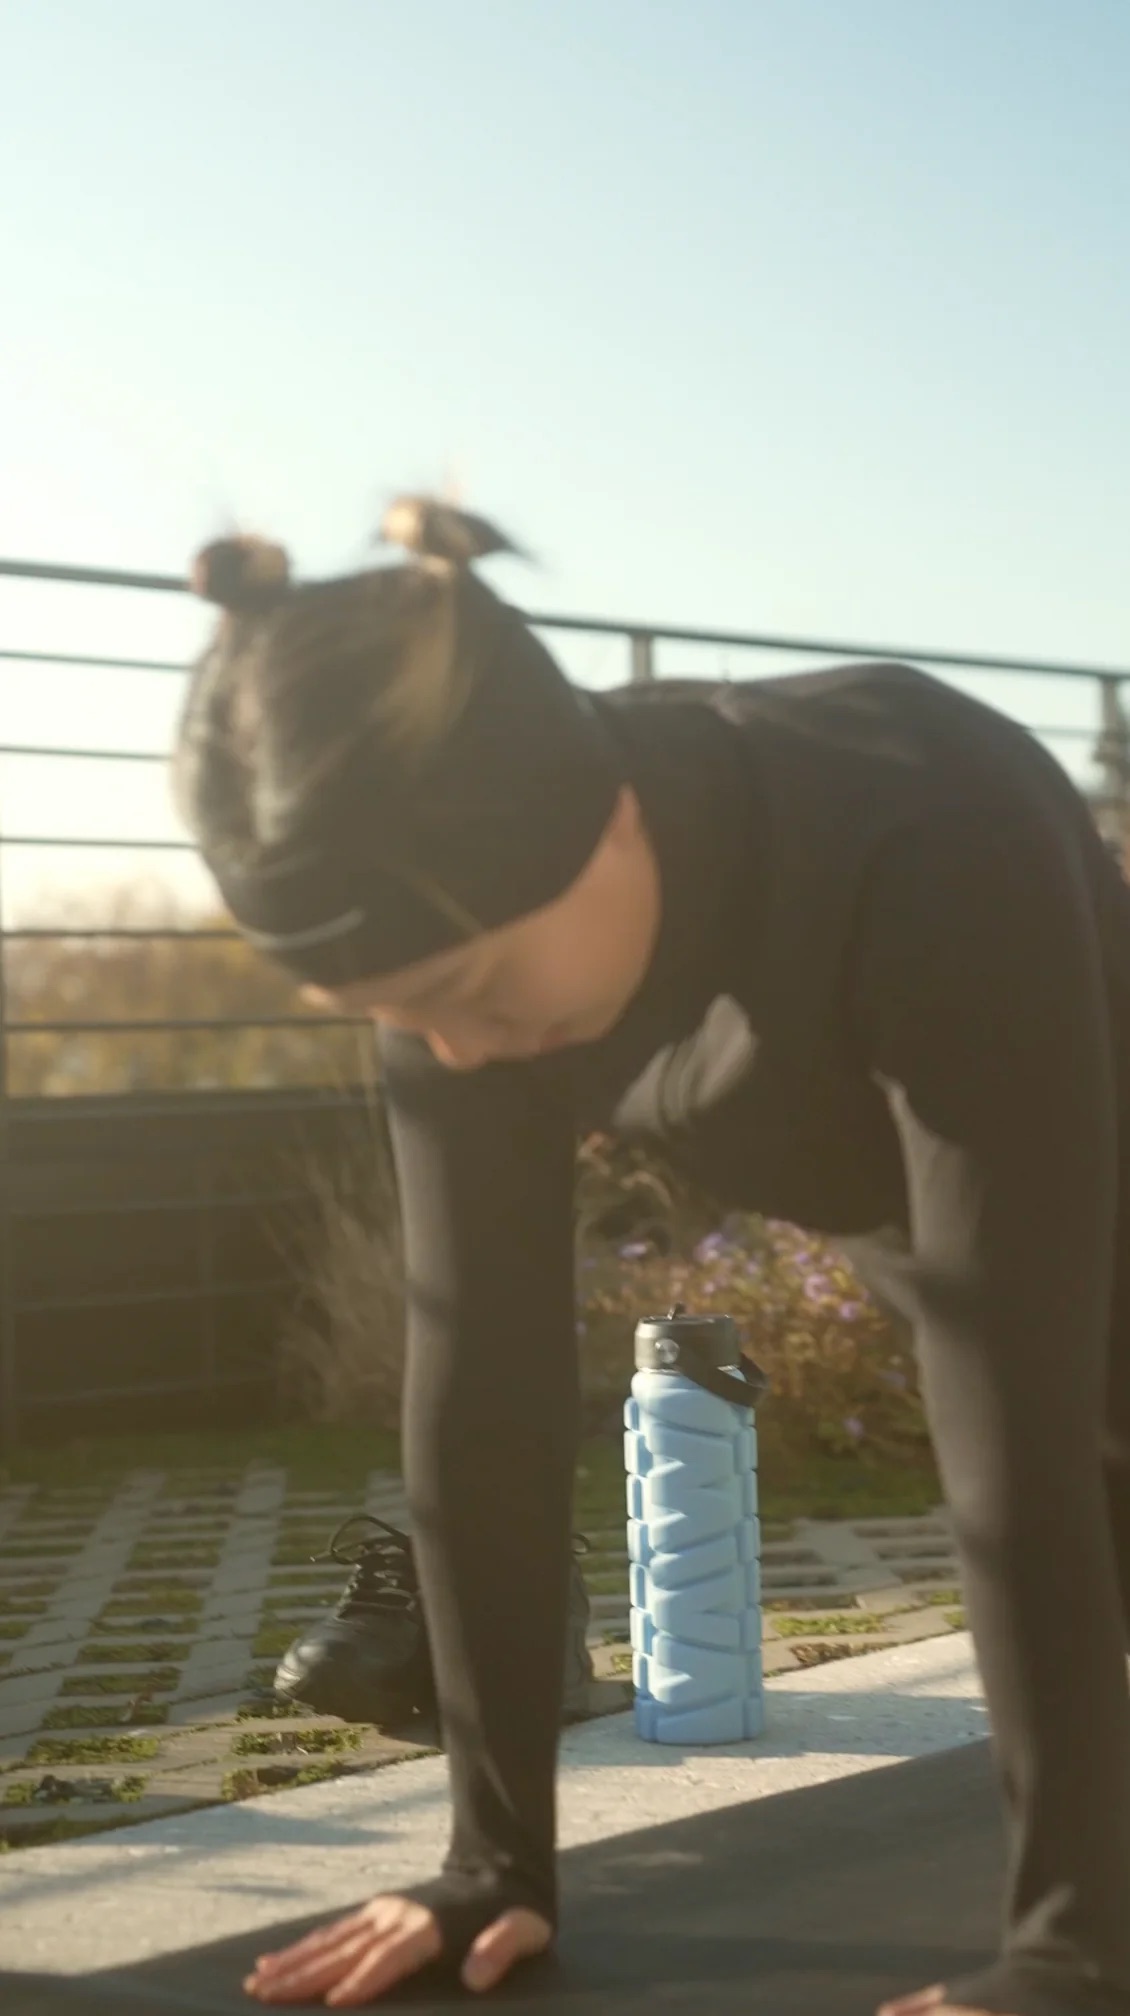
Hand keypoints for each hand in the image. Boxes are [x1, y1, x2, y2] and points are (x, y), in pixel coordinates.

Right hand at [243, 1894, 552, 2004]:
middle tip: (266, 1993)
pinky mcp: (376, 1911)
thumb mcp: (524, 1930)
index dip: (364, 1980)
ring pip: (331, 1941)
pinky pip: (334, 1932)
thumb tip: (475, 1977)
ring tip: (257, 1981)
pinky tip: (276, 1960)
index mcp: (429, 1926)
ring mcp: (383, 1911)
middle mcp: (398, 1916)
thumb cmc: (513, 1912)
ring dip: (293, 1962)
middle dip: (306, 1974)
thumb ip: (501, 1950)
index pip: (390, 1959)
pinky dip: (304, 1947)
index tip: (333, 2002)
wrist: (501, 1865)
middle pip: (347, 1950)